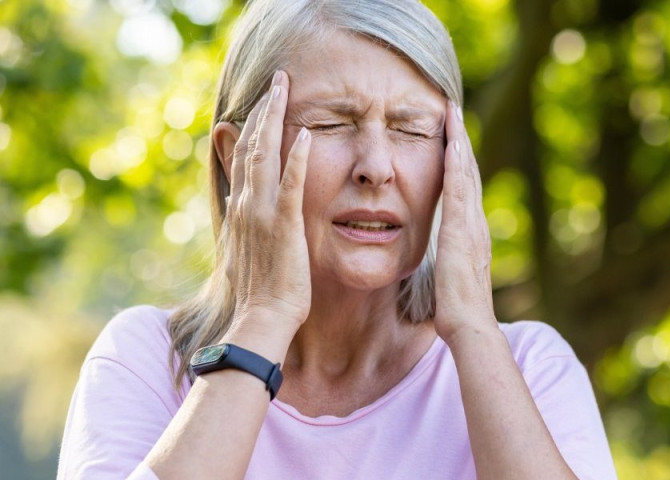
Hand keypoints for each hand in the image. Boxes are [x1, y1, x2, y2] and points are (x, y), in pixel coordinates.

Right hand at [224, 70, 311, 336]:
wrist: (263, 318)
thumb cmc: (261, 292)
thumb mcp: (247, 250)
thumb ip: (246, 223)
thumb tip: (241, 204)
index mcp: (241, 209)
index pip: (243, 156)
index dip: (252, 126)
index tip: (263, 103)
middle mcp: (246, 204)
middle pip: (251, 144)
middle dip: (264, 108)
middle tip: (277, 80)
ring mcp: (262, 212)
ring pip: (265, 154)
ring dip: (275, 117)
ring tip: (285, 88)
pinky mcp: (284, 225)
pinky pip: (291, 184)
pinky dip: (298, 157)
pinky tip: (307, 134)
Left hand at [433, 101, 496, 343]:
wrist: (470, 326)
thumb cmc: (457, 310)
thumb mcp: (450, 279)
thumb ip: (449, 264)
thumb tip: (444, 264)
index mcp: (471, 234)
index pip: (464, 189)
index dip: (458, 162)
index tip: (450, 137)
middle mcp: (476, 224)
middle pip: (468, 173)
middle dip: (461, 141)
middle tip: (454, 111)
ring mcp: (471, 224)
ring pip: (466, 173)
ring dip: (459, 142)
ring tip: (453, 114)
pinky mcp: (461, 229)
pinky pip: (460, 187)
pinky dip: (457, 163)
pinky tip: (451, 141)